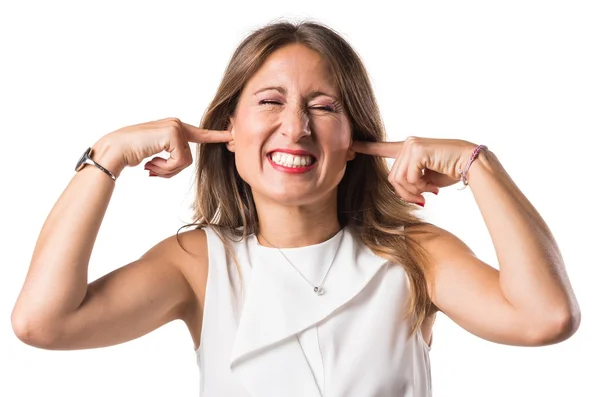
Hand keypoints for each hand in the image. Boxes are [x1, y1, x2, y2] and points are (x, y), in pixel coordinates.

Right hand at [95, 117, 231, 178]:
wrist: (114, 150)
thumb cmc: (131, 152)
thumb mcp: (156, 153)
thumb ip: (171, 154)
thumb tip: (181, 163)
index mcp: (174, 127)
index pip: (199, 133)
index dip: (216, 136)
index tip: (231, 135)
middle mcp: (176, 124)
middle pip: (189, 158)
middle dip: (172, 170)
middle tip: (153, 168)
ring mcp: (175, 126)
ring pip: (185, 162)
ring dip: (167, 170)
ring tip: (150, 165)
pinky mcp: (173, 133)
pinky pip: (179, 162)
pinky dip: (165, 168)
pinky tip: (150, 163)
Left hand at [351, 137, 476, 204]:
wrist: (472, 164)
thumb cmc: (451, 170)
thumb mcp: (425, 179)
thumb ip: (411, 181)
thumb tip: (406, 195)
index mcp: (408, 149)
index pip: (383, 148)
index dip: (367, 148)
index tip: (352, 145)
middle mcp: (408, 144)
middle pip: (392, 178)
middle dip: (406, 193)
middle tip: (424, 196)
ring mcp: (411, 145)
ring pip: (399, 180)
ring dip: (415, 191)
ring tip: (431, 189)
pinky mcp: (417, 150)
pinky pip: (409, 178)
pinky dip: (420, 187)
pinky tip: (433, 185)